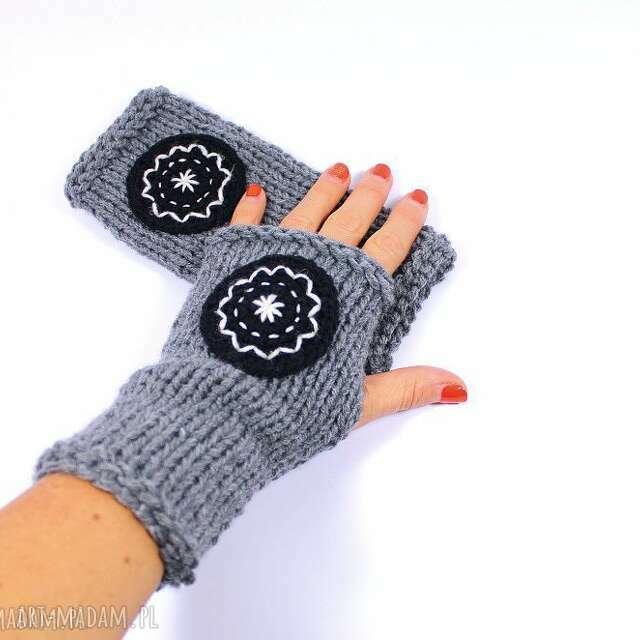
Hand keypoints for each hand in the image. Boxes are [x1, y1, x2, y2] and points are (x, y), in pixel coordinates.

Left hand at [229, 162, 466, 425]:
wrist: (223, 406)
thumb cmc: (293, 408)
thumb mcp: (358, 402)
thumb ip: (407, 387)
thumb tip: (460, 388)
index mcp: (353, 297)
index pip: (388, 249)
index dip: (405, 222)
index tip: (417, 196)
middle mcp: (317, 267)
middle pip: (351, 222)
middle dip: (370, 194)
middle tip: (382, 171)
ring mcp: (272, 259)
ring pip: (307, 213)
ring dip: (326, 189)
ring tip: (339, 168)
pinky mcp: (230, 262)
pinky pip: (245, 225)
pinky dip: (252, 207)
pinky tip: (258, 190)